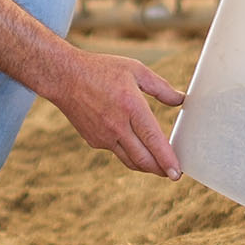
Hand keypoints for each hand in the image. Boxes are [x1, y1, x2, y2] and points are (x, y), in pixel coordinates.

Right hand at [46, 49, 184, 177]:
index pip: (153, 140)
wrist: (64, 77)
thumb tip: (181, 99)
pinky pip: (116, 151)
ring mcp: (104, 136)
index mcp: (131, 107)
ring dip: (146, 167)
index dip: (167, 159)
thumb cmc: (101, 69)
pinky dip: (129, 153)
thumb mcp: (135, 70)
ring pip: (130, 161)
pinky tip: (134, 146)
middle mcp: (117, 126)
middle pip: (144, 159)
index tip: (177, 173)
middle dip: (161, 170)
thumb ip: (161, 87)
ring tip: (159, 167)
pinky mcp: (94, 141)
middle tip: (173, 174)